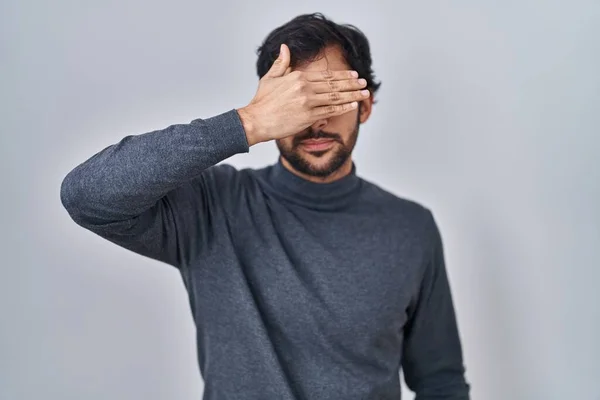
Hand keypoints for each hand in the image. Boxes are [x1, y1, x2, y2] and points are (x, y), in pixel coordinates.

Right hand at [237, 44, 369, 145]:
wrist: (256, 120)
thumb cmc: (262, 101)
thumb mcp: (270, 78)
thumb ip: (281, 63)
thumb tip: (284, 48)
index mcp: (298, 77)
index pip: (326, 75)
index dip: (342, 75)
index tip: (354, 75)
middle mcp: (305, 88)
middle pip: (334, 85)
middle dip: (352, 84)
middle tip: (364, 83)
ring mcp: (308, 102)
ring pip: (335, 97)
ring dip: (352, 95)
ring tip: (364, 93)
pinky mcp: (308, 117)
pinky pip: (330, 111)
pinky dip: (343, 108)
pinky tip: (353, 105)